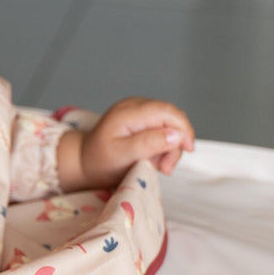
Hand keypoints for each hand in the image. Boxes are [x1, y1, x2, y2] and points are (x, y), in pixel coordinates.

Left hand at [57, 98, 194, 190]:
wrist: (85, 163)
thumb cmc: (100, 162)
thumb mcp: (123, 157)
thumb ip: (149, 144)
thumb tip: (176, 134)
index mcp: (128, 112)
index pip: (166, 111)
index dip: (183, 128)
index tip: (188, 149)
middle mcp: (134, 106)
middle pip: (171, 118)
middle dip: (175, 143)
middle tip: (166, 168)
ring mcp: (137, 111)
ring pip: (169, 125)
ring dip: (169, 148)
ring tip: (157, 166)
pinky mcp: (140, 120)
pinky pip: (161, 129)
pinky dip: (163, 146)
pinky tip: (153, 158)